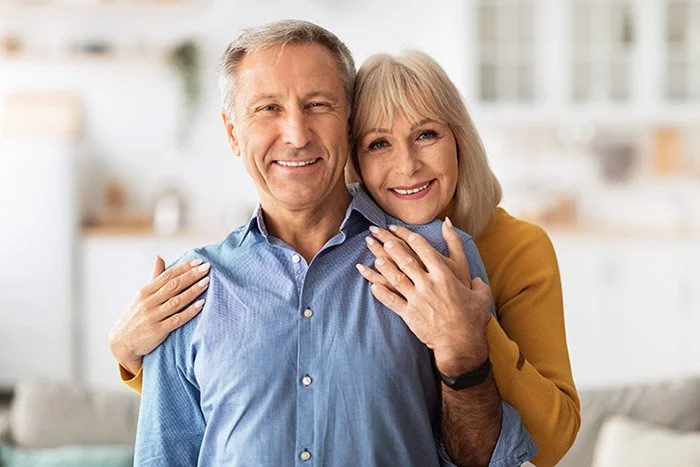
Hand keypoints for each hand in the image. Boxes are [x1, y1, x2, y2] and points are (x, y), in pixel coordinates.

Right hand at [108, 256, 210, 374]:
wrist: (122, 343)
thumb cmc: (136, 316)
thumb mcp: (142, 296)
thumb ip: (154, 278)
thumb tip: (159, 257)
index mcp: (145, 292)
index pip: (167, 276)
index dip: (184, 268)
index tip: (199, 261)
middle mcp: (148, 302)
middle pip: (173, 286)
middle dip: (191, 275)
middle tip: (207, 267)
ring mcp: (153, 317)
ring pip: (176, 301)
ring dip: (193, 290)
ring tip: (207, 282)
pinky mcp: (157, 331)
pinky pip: (177, 319)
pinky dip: (189, 311)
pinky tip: (201, 304)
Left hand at [356, 220, 491, 375]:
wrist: (461, 344)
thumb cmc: (472, 320)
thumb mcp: (481, 296)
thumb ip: (478, 283)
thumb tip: (476, 278)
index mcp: (444, 276)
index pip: (425, 251)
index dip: (412, 239)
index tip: (402, 231)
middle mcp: (428, 284)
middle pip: (406, 260)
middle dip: (392, 246)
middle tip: (381, 237)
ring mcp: (416, 299)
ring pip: (395, 277)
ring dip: (384, 266)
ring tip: (374, 257)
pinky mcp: (409, 314)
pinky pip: (391, 300)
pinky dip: (380, 293)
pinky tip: (371, 286)